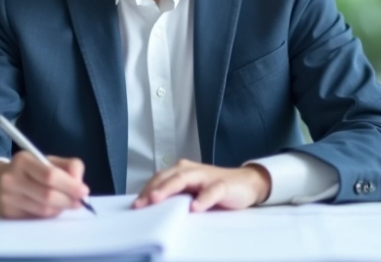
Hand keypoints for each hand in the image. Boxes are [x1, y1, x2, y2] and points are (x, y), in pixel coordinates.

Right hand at [0, 153, 89, 218]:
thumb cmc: (29, 170)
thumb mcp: (47, 160)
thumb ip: (68, 166)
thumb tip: (80, 183)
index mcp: (23, 160)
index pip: (50, 175)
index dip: (70, 185)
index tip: (84, 191)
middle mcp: (11, 179)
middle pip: (47, 195)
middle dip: (69, 200)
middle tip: (80, 202)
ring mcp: (7, 198)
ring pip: (43, 210)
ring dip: (60, 208)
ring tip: (67, 204)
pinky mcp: (7, 214)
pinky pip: (36, 218)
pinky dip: (49, 215)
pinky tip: (52, 208)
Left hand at [132, 160, 271, 212]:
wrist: (246, 183)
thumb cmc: (214, 188)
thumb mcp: (192, 192)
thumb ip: (176, 196)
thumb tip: (152, 208)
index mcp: (181, 171)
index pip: (159, 179)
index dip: (145, 190)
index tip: (134, 205)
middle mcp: (191, 170)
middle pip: (167, 177)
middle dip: (152, 190)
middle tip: (139, 204)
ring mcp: (206, 176)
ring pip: (184, 179)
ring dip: (169, 189)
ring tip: (156, 200)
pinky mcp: (222, 185)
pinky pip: (211, 191)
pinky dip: (203, 199)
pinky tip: (196, 207)